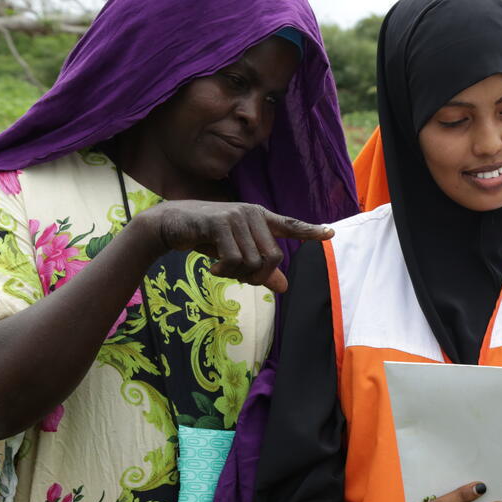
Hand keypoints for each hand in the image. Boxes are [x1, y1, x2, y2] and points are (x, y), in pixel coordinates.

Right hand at [135, 200, 334, 292]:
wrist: (170, 224)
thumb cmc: (206, 238)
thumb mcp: (236, 254)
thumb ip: (260, 270)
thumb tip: (284, 288)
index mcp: (260, 218)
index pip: (290, 225)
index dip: (310, 231)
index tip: (330, 233)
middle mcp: (252, 213)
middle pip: (273, 258)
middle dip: (258, 276)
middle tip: (239, 279)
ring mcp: (237, 216)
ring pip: (253, 261)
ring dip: (236, 274)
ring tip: (220, 269)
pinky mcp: (220, 223)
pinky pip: (234, 259)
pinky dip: (224, 271)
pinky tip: (212, 269)